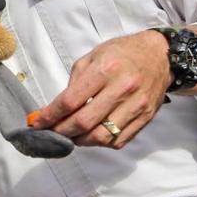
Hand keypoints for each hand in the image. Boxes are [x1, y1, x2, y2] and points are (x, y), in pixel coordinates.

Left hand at [30, 30, 169, 148]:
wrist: (160, 55)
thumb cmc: (122, 53)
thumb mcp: (92, 56)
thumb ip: (74, 82)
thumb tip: (56, 108)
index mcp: (105, 69)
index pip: (70, 101)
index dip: (50, 115)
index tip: (37, 122)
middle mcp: (121, 89)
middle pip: (84, 122)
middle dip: (61, 131)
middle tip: (51, 132)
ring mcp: (135, 106)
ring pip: (101, 137)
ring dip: (80, 141)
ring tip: (71, 135)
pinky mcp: (145, 118)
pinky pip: (119, 141)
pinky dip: (100, 143)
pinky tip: (92, 135)